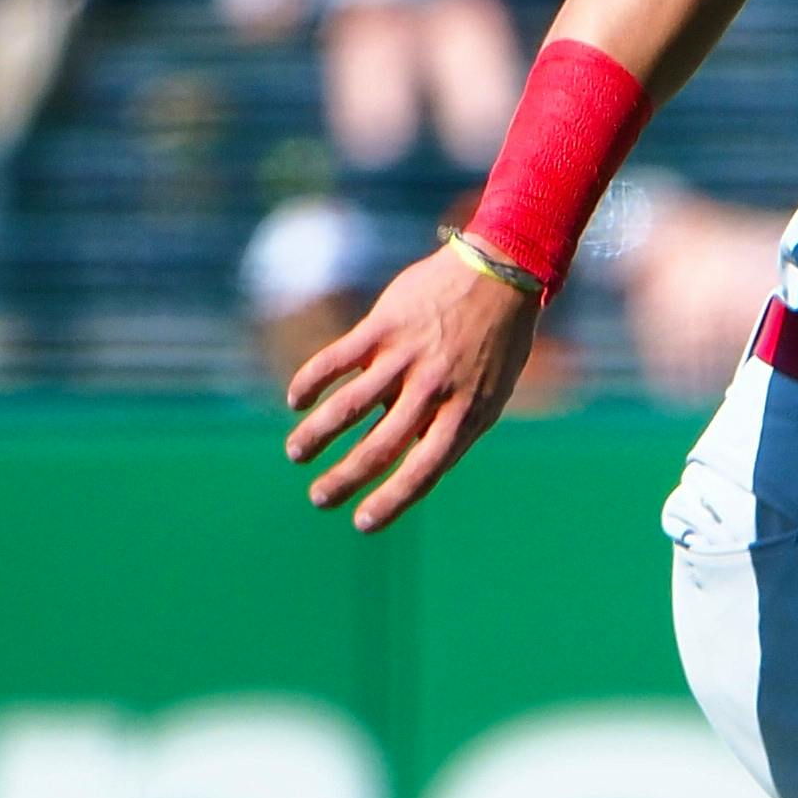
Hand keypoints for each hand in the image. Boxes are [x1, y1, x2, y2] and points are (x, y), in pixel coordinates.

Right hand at [284, 241, 540, 532]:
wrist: (500, 274)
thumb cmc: (494, 345)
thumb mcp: (487, 396)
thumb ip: (449, 429)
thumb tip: (403, 460)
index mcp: (465, 414)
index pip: (423, 470)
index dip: (391, 500)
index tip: (361, 523)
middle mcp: (434, 389)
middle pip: (378, 446)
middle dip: (344, 478)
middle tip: (319, 498)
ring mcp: (407, 356)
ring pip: (349, 406)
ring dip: (316, 435)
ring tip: (297, 454)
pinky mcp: (384, 325)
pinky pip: (337, 360)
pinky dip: (311, 382)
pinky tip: (298, 401)